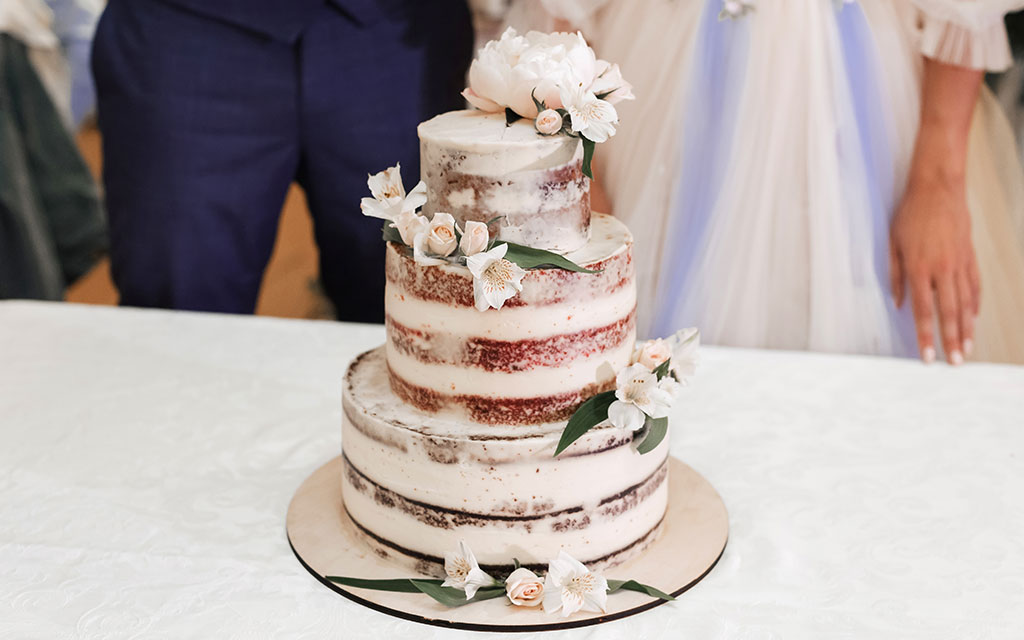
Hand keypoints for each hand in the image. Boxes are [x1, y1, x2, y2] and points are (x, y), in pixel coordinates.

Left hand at [889, 175, 979, 364]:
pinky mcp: (970, 255)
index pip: (924, 312)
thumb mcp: (893, 244)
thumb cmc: (910, 214)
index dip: (925, 337)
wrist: (938, 188)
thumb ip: (895, 277)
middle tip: (956, 363)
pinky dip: (974, 304)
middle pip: (949, 313)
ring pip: (965, 303)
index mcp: (920, 269)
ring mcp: (960, 263)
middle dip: (951, 340)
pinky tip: (973, 319)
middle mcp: (943, 269)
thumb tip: (898, 304)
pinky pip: (974, 285)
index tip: (927, 357)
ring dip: (966, 328)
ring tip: (968, 349)